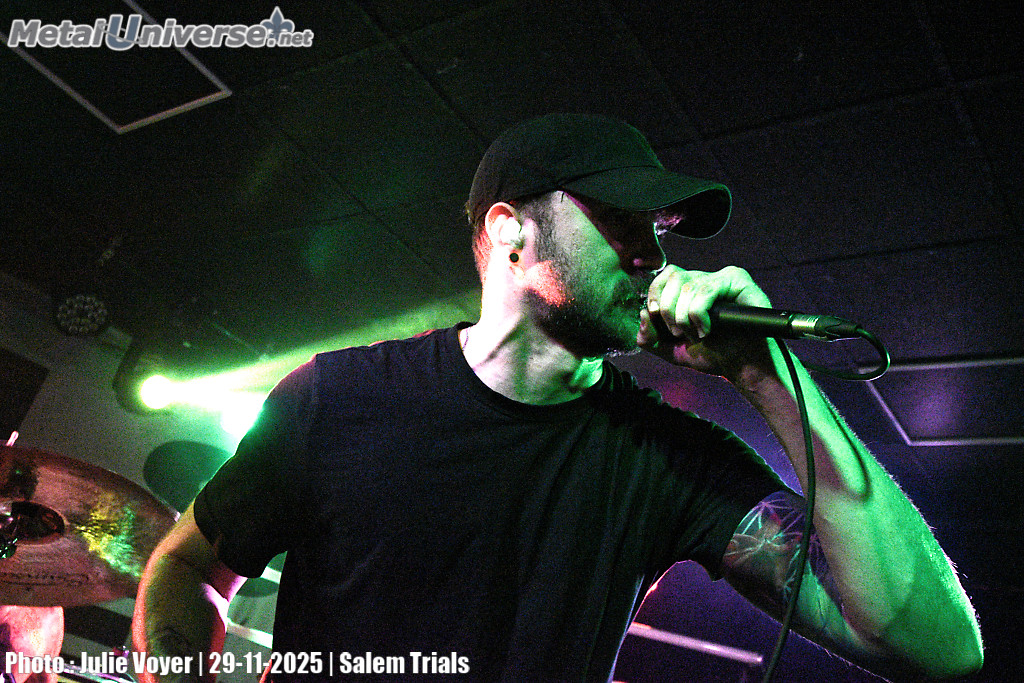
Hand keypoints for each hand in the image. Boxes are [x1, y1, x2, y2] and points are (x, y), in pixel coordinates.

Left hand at [637, 265, 774, 380]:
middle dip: (668, 308)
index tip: (654, 315)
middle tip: (678, 332)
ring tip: (697, 334)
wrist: (741, 367)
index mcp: (690, 289)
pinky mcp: (738, 281)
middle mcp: (706, 279)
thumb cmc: (712, 355)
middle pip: (673, 276)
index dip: (654, 293)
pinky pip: (707, 289)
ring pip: (689, 285)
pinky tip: (707, 329)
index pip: (665, 276)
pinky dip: (699, 313)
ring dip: (685, 316)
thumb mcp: (671, 350)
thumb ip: (649, 337)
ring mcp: (723, 278)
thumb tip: (642, 313)